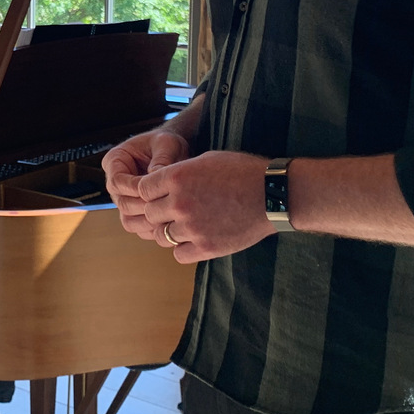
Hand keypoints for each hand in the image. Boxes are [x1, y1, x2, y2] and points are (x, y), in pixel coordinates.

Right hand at [103, 129, 191, 241]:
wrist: (175, 152)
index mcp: (115, 161)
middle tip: (167, 208)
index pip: (117, 182)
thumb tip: (156, 176)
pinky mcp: (136, 212)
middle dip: (144, 208)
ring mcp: (125, 199)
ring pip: (129, 220)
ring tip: (170, 218)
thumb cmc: (168, 143)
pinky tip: (171, 225)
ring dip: (148, 222)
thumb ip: (161, 158)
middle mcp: (116, 182)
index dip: (135, 189)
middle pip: (122, 203)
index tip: (157, 190)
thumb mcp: (167, 143)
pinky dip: (153, 229)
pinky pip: (140, 227)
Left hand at [136, 151, 275, 262]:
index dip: (151, 192)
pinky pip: (178, 254)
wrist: (272, 194)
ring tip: (186, 225)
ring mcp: (192, 227)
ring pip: (161, 236)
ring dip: (170, 231)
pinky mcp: (206, 247)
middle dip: (158, 212)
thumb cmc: (242, 171)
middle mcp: (179, 203)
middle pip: (149, 214)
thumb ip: (179, 173)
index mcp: (176, 177)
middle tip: (173, 211)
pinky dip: (183, 248)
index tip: (161, 194)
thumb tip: (161, 183)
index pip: (142, 190)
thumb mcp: (206, 160)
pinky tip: (195, 239)